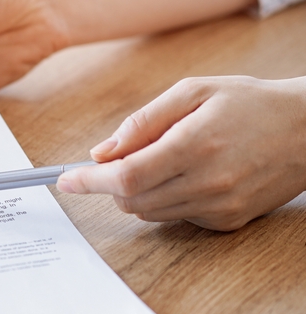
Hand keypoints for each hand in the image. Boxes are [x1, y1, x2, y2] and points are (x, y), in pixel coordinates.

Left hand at [57, 76, 305, 230]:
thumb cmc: (249, 103)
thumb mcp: (193, 92)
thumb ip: (143, 121)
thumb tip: (102, 150)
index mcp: (195, 145)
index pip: (126, 176)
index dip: (90, 181)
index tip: (65, 180)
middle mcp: (208, 182)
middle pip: (133, 200)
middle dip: (109, 184)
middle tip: (110, 161)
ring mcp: (220, 206)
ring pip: (150, 212)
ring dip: (134, 192)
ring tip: (155, 159)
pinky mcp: (228, 221)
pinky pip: (176, 216)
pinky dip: (164, 199)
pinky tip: (182, 173)